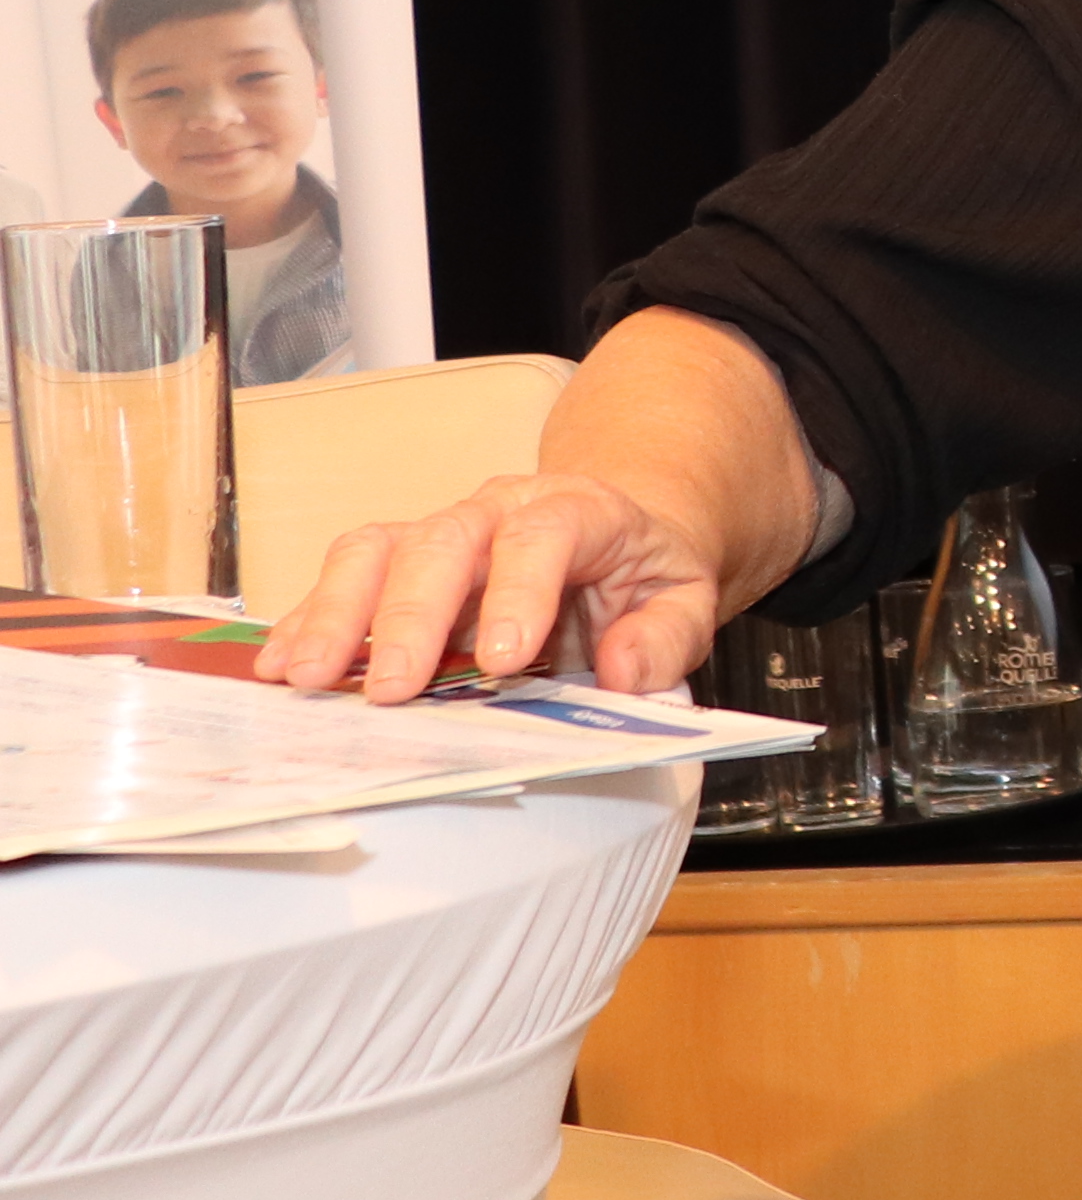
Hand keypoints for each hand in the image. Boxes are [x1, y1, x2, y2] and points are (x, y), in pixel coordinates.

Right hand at [258, 474, 730, 703]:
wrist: (616, 536)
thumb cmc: (641, 573)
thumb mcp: (683, 599)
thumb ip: (665, 636)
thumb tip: (627, 670)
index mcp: (579, 511)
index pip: (545, 537)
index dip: (519, 594)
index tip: (504, 662)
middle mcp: (499, 510)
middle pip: (443, 543)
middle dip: (411, 617)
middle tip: (391, 689)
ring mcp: (442, 529)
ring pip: (378, 549)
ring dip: (338, 613)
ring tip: (308, 677)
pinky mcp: (400, 557)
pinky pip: (346, 573)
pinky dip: (311, 618)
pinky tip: (280, 663)